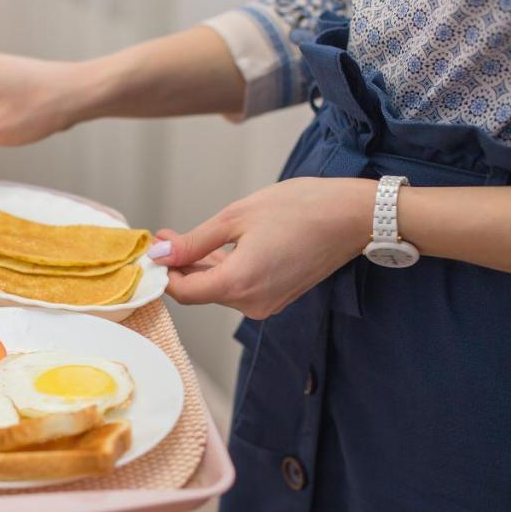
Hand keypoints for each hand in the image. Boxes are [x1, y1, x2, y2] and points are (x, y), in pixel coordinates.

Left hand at [154, 177, 376, 318]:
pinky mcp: (278, 298)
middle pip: (201, 292)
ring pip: (220, 290)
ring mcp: (268, 304)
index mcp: (239, 283)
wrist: (354, 216)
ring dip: (203, 267)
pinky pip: (241, 288)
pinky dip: (227, 271)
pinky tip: (222, 247)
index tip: (156, 248)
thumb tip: (163, 253)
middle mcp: (252, 303)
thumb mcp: (237, 217)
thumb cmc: (301, 208)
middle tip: (168, 235)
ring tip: (193, 237)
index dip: (164, 272)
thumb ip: (195, 241)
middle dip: (181, 266)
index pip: (183, 292)